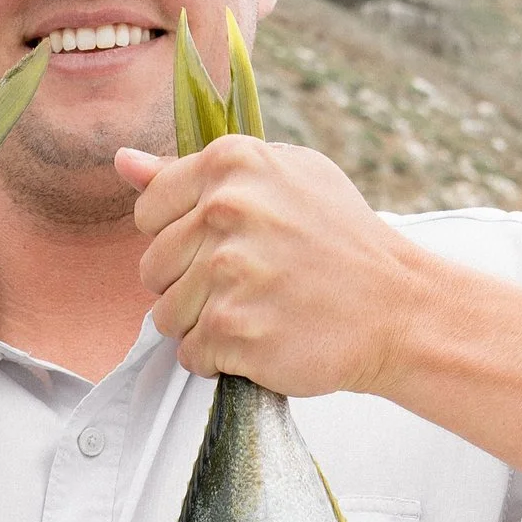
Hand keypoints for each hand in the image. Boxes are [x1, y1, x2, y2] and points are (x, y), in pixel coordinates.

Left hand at [126, 136, 417, 397]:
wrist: (399, 308)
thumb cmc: (340, 240)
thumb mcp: (282, 179)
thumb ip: (196, 171)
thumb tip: (122, 162)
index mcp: (233, 163)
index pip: (149, 210)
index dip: (181, 237)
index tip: (226, 247)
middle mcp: (227, 210)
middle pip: (152, 268)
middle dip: (190, 285)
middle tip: (251, 286)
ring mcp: (229, 272)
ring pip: (165, 315)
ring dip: (204, 325)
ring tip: (257, 312)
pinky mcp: (234, 330)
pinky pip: (190, 354)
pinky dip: (220, 358)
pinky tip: (263, 339)